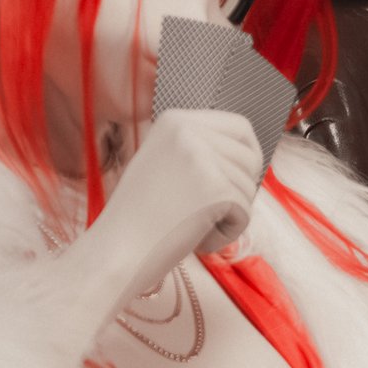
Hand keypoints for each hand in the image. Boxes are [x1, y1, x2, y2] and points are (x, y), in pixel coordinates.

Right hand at [61, 109, 262, 344]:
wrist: (117, 248)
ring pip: (249, 187)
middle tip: (211, 210)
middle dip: (241, 188)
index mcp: (175, 120)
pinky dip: (228, 232)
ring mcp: (202, 158)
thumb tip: (249, 153)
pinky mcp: (216, 188)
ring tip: (192, 224)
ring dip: (229, 215)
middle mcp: (188, 131)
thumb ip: (199, 151)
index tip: (240, 179)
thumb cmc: (140, 215)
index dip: (248, 155)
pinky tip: (198, 237)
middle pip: (251, 157)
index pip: (240, 126)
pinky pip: (245, 212)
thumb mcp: (164, 162)